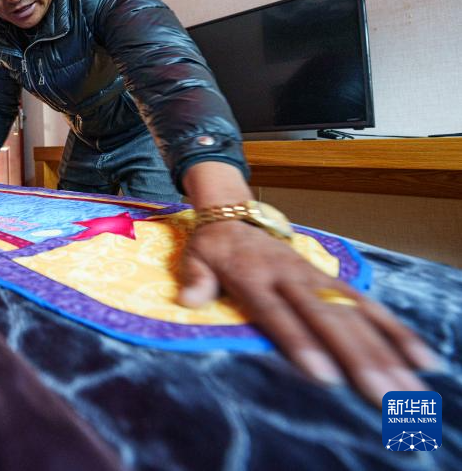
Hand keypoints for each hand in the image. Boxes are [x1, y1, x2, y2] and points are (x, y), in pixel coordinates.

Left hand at [177, 220, 442, 404]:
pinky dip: (395, 331)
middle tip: (384, 396)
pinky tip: (420, 359)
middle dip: (359, 360)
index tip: (325, 376)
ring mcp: (316, 278)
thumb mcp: (195, 257)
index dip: (301, 343)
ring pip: (356, 316)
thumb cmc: (213, 246)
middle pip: (329, 321)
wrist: (234, 214)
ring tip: (409, 390)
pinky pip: (368, 305)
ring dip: (386, 353)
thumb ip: (195, 278)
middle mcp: (292, 278)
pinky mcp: (332, 280)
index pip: (280, 314)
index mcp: (255, 277)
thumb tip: (188, 299)